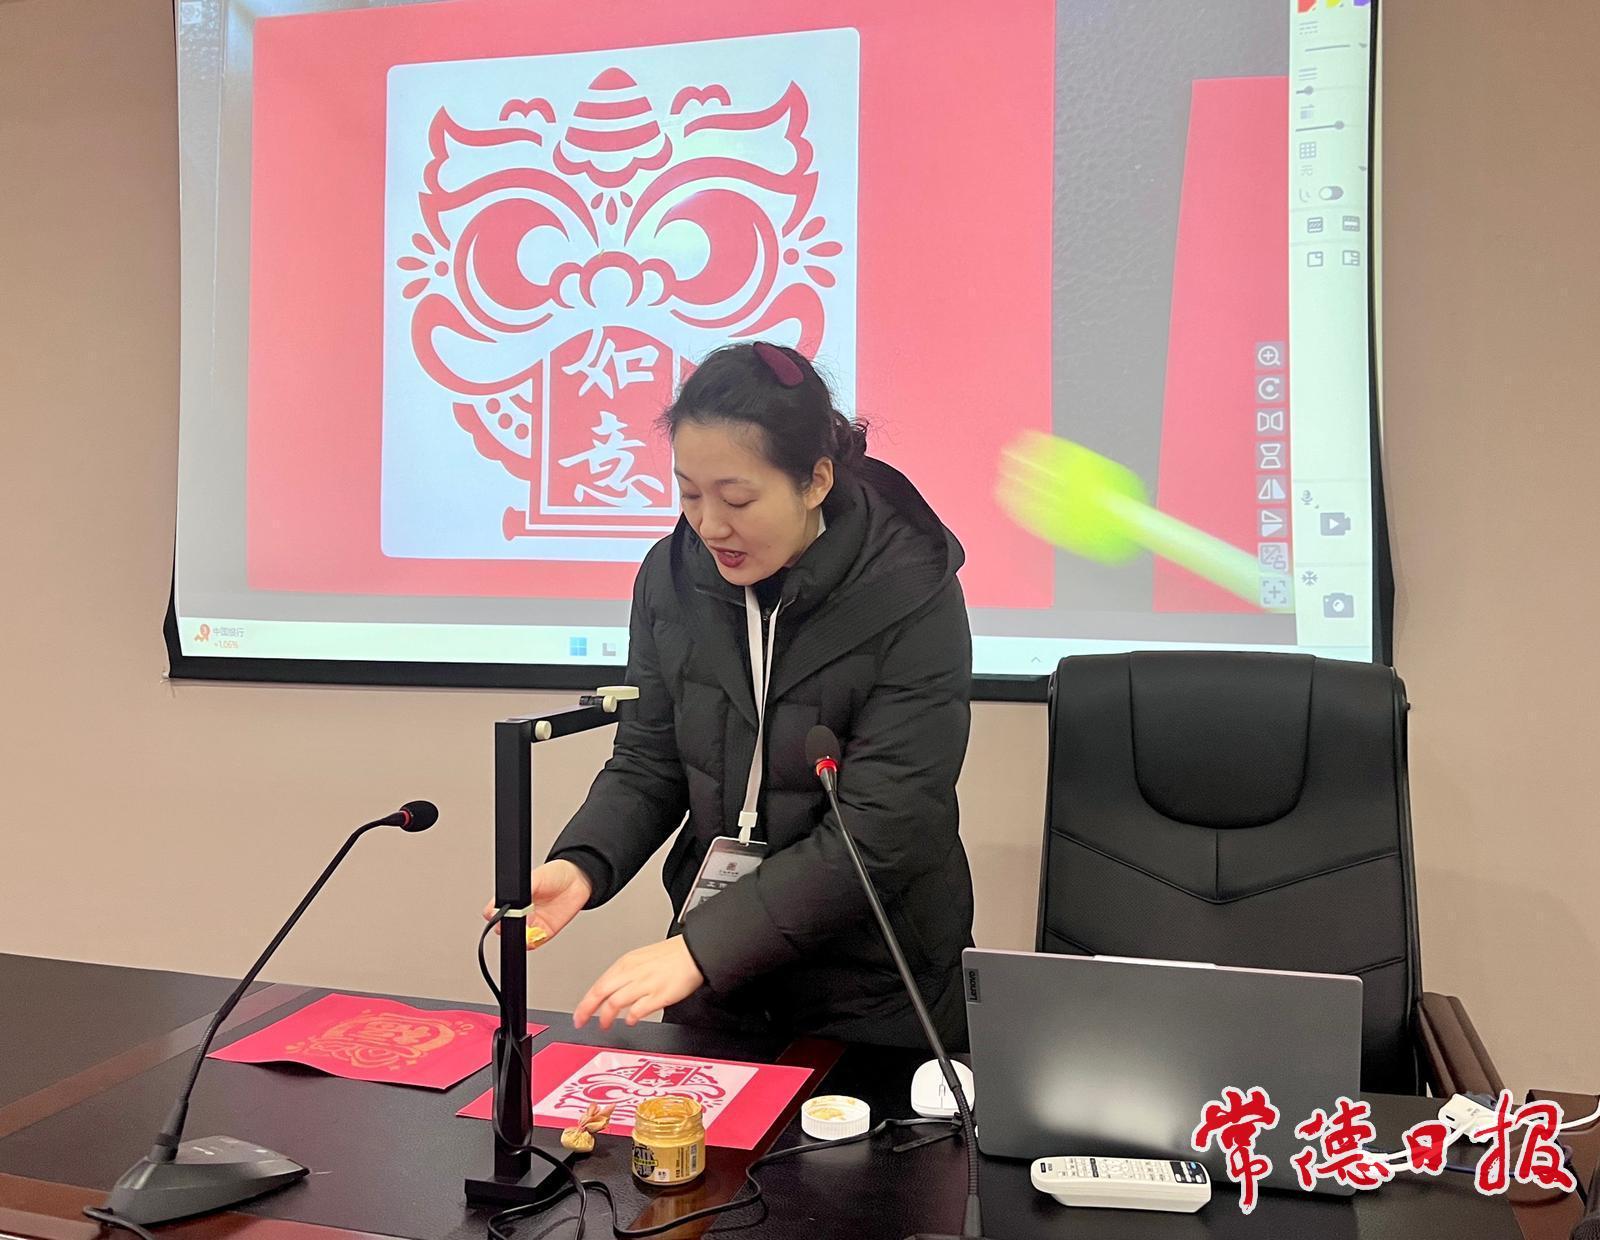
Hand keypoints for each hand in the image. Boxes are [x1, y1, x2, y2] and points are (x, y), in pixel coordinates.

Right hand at [482, 860, 592, 950]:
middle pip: (503, 928)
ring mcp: (531, 924)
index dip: (493, 915)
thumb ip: (525, 892)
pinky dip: (533, 941)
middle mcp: (520, 913)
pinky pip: (534, 943)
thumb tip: (517, 907)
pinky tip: (537, 932)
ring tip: (529, 924)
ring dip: (520, 936)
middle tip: (514, 920)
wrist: (577, 880)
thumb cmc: (554, 874)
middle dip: (505, 928)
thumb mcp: (536, 877)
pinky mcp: (544, 932)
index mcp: (513, 899)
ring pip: (518, 939)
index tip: (494, 914)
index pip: (494, 911)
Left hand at [574, 938, 703, 1030]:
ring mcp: (645, 984)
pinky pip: (638, 1010)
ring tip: (606, 1024)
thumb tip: (611, 992)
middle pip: (601, 994)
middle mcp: (633, 973)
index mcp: (627, 963)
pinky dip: (631, 1018)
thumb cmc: (672, 956)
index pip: (598, 985)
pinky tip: (631, 1020)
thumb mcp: (641, 959)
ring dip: (608, 1017)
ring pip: (616, 1003)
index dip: (585, 1003)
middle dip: (588, 1011)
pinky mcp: (659, 995)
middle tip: (582, 1022)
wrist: (695, 952)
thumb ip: (625, 975)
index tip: (580, 1015)